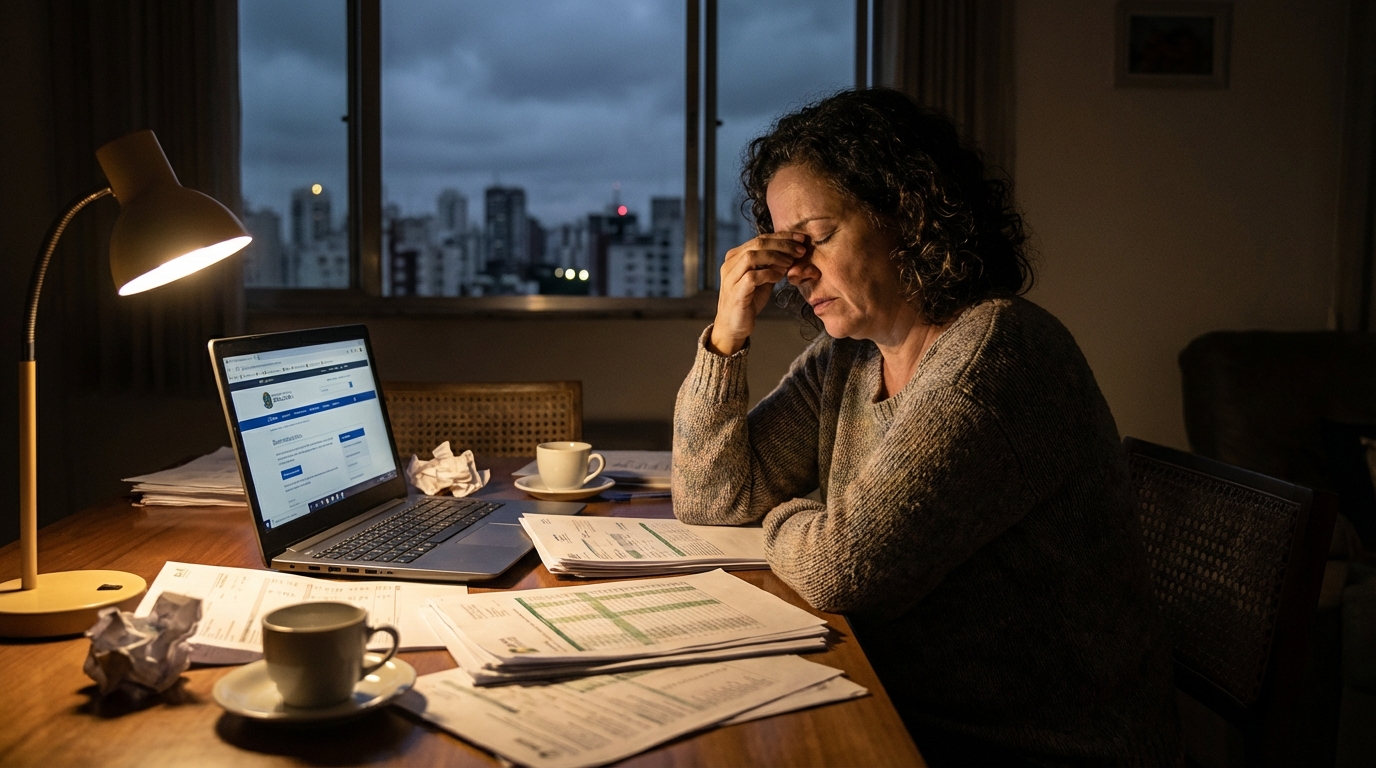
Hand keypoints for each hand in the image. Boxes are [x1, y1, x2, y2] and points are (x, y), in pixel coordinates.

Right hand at [709, 233, 807, 354]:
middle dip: (783, 245)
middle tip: (800, 250)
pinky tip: (780, 277)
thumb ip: (773, 265)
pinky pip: (752, 277)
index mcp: (736, 256)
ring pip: (752, 256)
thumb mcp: (763, 279)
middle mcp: (730, 263)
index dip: (782, 237)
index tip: (801, 239)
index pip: (760, 238)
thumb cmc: (749, 301)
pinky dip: (769, 274)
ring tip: (791, 263)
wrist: (734, 325)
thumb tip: (793, 252)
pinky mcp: (735, 292)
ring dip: (776, 257)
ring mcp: (730, 277)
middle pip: (758, 243)